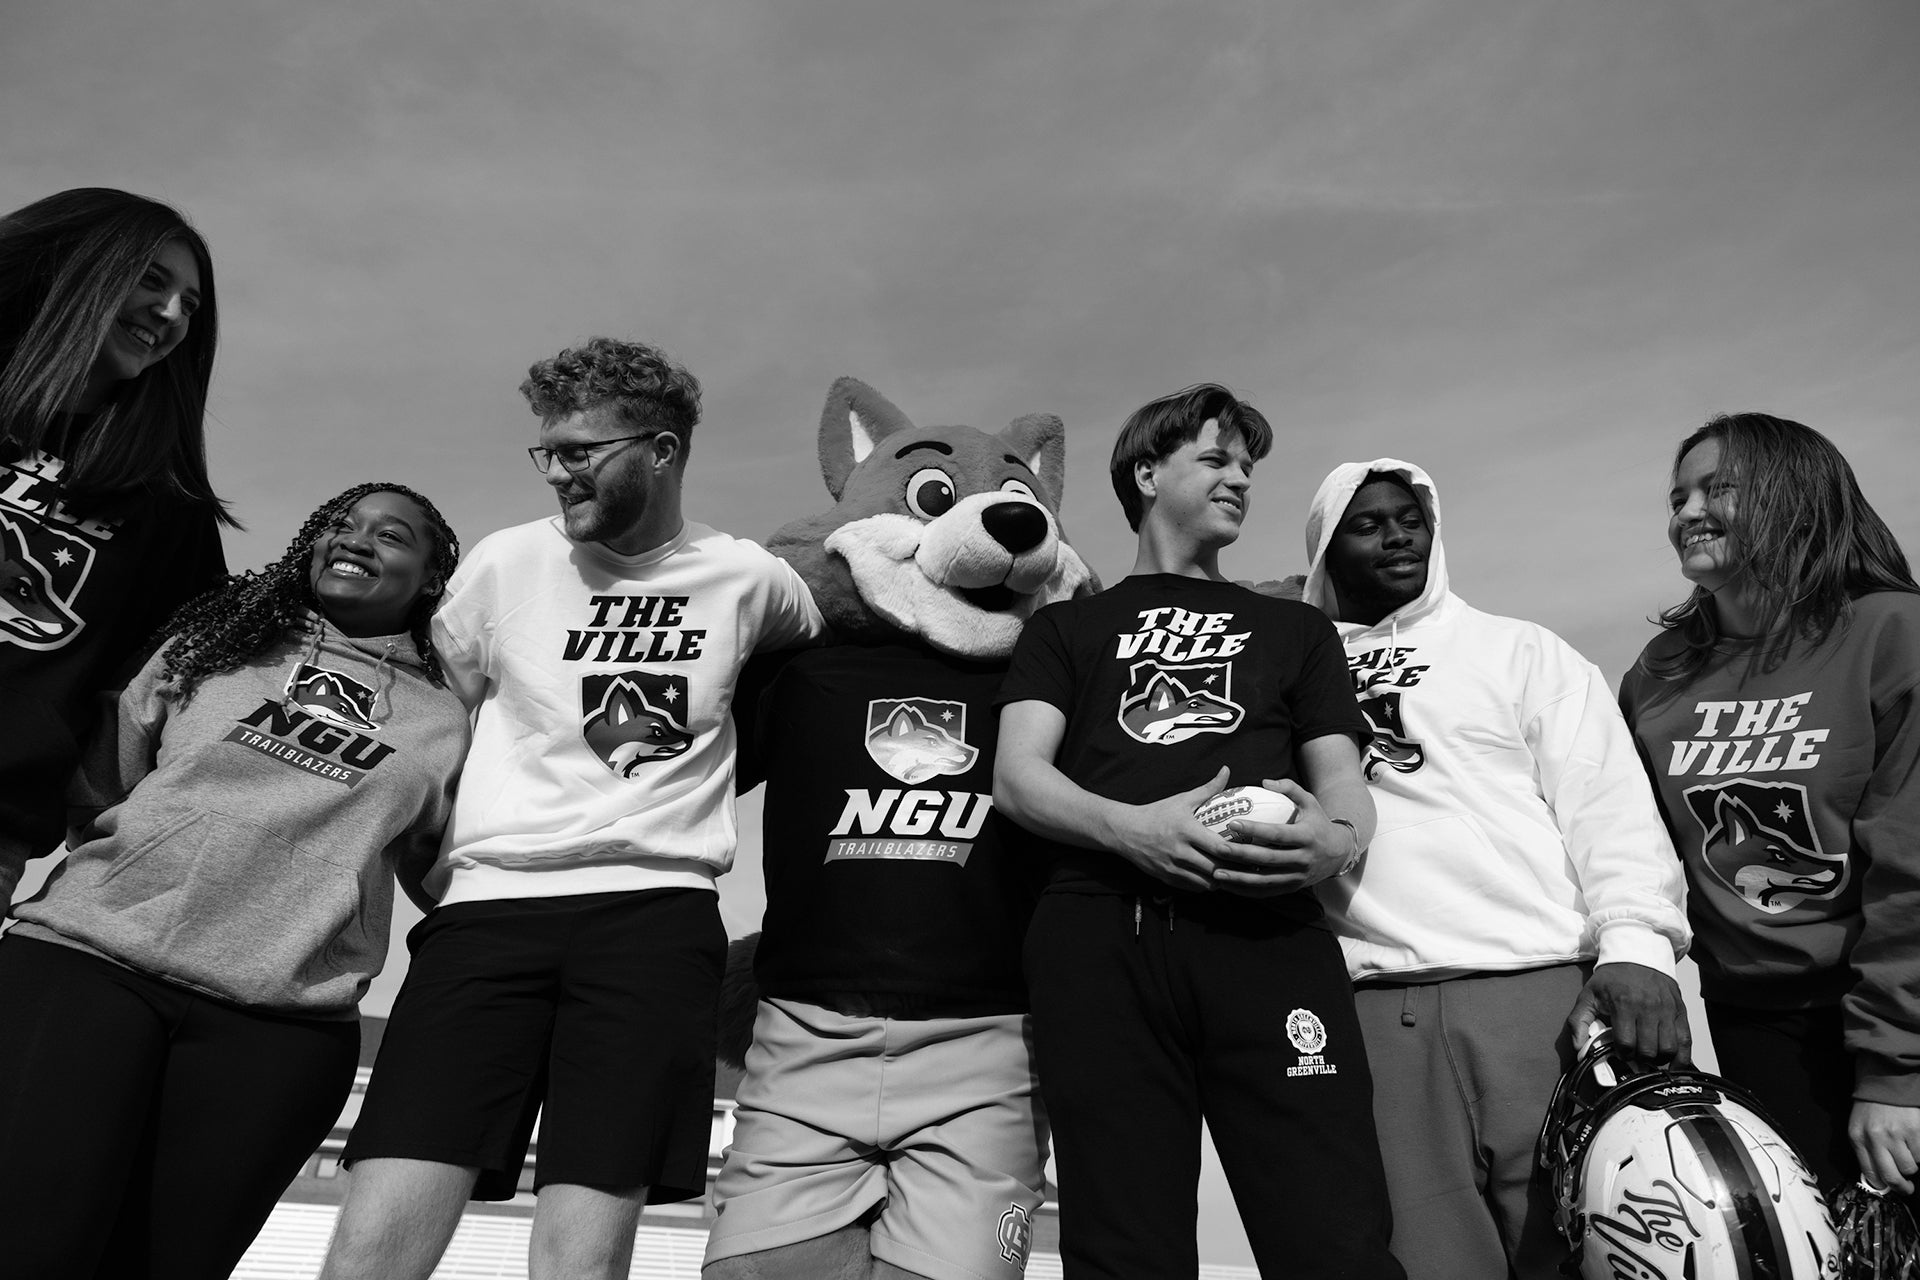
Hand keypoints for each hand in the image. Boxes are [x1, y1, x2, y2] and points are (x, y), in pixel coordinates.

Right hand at [1110, 767, 1234, 891]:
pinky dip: (1205, 885)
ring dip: (1220, 880)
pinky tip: (1212, 877)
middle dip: (1232, 869)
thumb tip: (1226, 770)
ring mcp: (1173, 867)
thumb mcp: (1182, 799)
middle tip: (1245, 866)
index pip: (1218, 847)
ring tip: (1230, 873)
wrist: (1125, 831)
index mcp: (1186, 830)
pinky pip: (1193, 888)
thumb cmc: (1157, 813)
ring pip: (1206, 883)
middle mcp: (1179, 851)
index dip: (1236, 852)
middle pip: (1215, 869)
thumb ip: (1208, 788)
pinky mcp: (1167, 879)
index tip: (1249, 850)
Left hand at [1208, 777, 1351, 897]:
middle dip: (1241, 855)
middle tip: (1218, 848)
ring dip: (1240, 878)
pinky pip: (1266, 892)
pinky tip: (1228, 885)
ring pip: (1265, 880)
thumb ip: (1289, 788)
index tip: (1233, 823)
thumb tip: (1264, 782)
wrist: (1339, 853)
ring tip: (1216, 873)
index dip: (1255, 830)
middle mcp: (1303, 859)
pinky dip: (1246, 891)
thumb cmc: (1318, 822)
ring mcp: (1297, 877)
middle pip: (1268, 859)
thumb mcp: (1310, 801)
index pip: (1277, 834)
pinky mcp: (1292, 888)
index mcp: (1306, 837)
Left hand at [1565, 963, 1690, 1063]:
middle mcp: (1648, 1008)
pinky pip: (1686, 1042)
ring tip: (1649, 1056)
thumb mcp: (1588, 995)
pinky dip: (1681, 1058)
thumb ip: (1578, 1022)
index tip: (1619, 1052)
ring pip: (1667, 1049)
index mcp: (1624, 1004)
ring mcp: (1667, 1010)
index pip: (1626, 1043)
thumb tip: (1578, 1048)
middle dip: (1639, 1059)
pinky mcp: (1680, 1011)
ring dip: (1658, 1059)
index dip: (1622, 1054)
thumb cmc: (1612, 978)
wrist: (1637, 954)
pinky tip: (1672, 1065)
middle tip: (1634, 1055)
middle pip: (1648, 1050)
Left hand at [1850, 1101, 1919, 1194]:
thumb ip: (1866, 1150)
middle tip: (1907, 1188)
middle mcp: (1875, 1138)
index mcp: (1858, 1138)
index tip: (1890, 1188)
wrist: (1886, 1082)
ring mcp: (1895, 1135)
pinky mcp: (1914, 1131)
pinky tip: (1914, 1141)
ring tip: (1908, 1152)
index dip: (1882, 1185)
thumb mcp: (1860, 1127)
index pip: (1869, 1172)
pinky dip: (1919, 1152)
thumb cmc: (1873, 1107)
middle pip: (1890, 1177)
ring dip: (1911, 1164)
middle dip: (1901, 1188)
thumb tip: (1879, 1178)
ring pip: (1909, 1168)